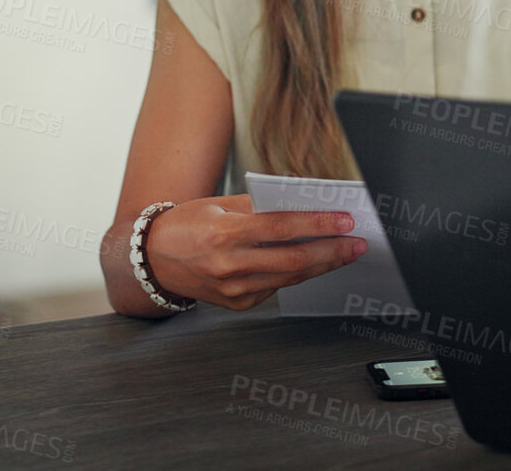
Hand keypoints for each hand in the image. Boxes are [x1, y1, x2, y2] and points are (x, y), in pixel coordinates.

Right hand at [142, 194, 365, 310]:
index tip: (345, 221)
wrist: (153, 260)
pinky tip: (314, 264)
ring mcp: (233, 290)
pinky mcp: (237, 304)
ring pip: (290, 278)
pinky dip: (296, 275)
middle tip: (357, 243)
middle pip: (293, 260)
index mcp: (224, 234)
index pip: (281, 228)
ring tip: (345, 253)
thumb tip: (304, 206)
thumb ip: (261, 208)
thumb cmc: (187, 225)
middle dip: (332, 252)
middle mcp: (228, 265)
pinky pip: (275, 287)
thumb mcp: (221, 205)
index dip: (317, 225)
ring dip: (322, 265)